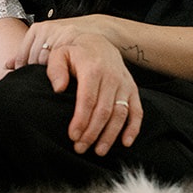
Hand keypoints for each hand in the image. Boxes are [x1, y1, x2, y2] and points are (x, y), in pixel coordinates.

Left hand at [14, 21, 142, 155]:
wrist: (97, 42)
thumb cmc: (74, 53)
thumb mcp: (60, 55)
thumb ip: (55, 70)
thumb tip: (58, 89)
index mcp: (93, 68)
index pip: (88, 99)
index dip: (81, 120)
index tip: (73, 136)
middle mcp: (112, 77)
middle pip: (104, 111)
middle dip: (92, 132)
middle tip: (80, 148)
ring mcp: (124, 84)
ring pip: (120, 114)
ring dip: (110, 135)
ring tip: (98, 151)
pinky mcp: (133, 90)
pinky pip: (137, 111)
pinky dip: (133, 128)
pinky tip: (126, 143)